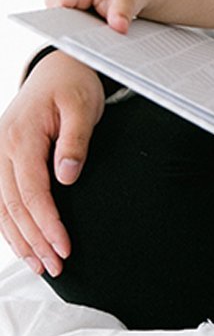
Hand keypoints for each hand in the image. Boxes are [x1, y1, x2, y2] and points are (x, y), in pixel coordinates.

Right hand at [0, 51, 104, 275]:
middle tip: (56, 267)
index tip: (64, 246)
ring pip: (1, 208)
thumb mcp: (83, 106)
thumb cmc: (73, 85)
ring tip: (41, 266)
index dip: (47, 223)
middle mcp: (2, 148)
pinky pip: (0, 200)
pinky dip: (9, 226)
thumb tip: (67, 176)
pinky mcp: (2, 161)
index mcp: (21, 136)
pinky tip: (23, 245)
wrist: (57, 68)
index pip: (32, 192)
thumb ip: (76, 141)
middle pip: (13, 207)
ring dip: (20, 240)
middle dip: (34, 241)